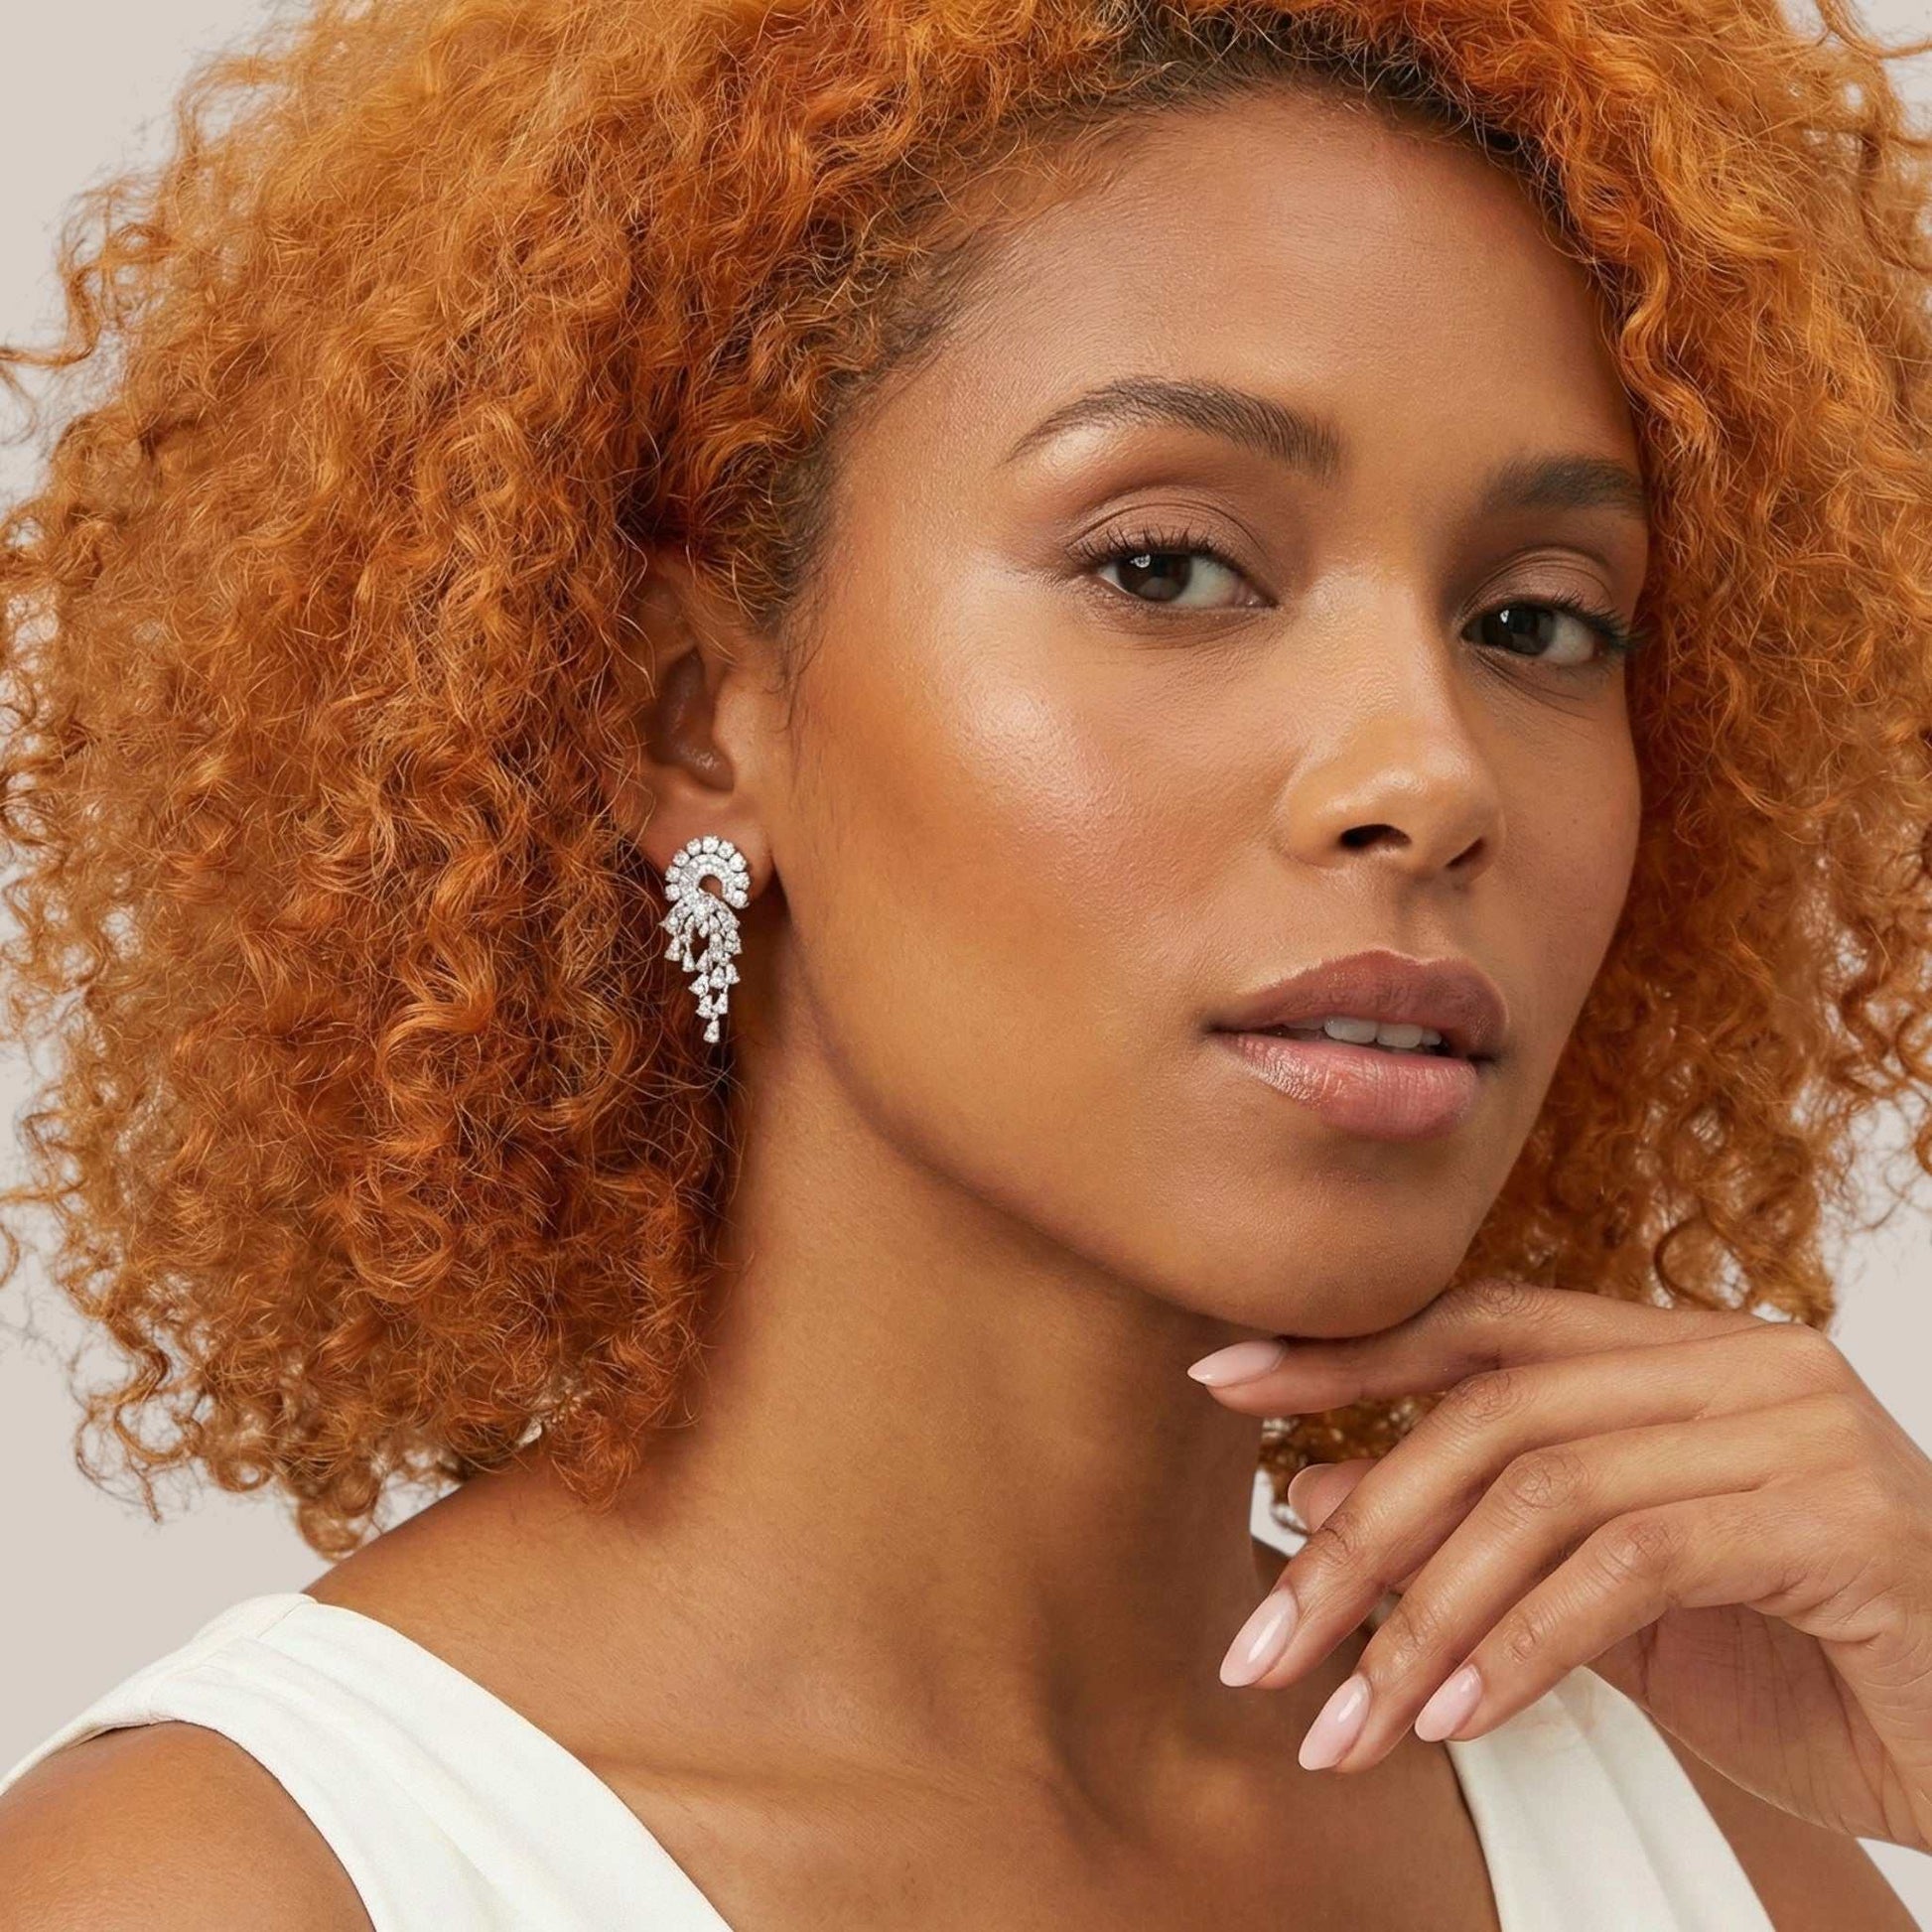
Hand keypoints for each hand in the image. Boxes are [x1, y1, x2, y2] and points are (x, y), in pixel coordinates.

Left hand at [1187, 1279, 1931, 1849]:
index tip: (1222, 1383)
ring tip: (1348, 1721)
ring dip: (1421, 1618)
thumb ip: (1487, 1539)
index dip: (1345, 1352)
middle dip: (1356, 1535)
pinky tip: (1458, 1719)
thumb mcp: (1616, 1604)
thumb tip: (1320, 1489)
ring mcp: (1794, 1427)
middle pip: (1488, 1414)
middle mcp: (1739, 1363)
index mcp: (1684, 1356)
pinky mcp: (1837, 1517)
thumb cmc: (1820, 1668)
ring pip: (1542, 1490)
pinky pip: (1627, 1564)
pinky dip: (1523, 1645)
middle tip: (1262, 1647)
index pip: (1482, 1326)